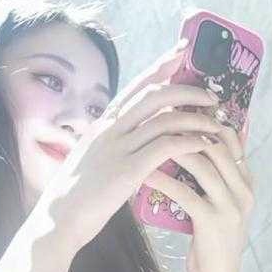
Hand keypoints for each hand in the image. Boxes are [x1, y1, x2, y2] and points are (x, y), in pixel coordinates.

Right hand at [37, 42, 225, 255]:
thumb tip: (137, 138)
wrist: (57, 221)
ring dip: (195, 118)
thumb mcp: (92, 159)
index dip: (160, 66)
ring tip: (214, 124)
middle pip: (154, 94)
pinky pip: (166, 146)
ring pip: (164, 118)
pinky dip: (189, 141)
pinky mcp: (127, 170)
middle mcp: (109, 130)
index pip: (136, 86)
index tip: (181, 51)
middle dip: (188, 90)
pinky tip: (203, 145)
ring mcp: (118, 148)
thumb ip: (113, 144)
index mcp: (102, 125)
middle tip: (211, 96)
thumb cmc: (75, 196)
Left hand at [155, 102, 255, 271]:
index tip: (182, 110)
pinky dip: (162, 180)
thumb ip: (215, 180)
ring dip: (173, 149)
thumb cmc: (214, 241)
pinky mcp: (212, 221)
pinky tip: (144, 175)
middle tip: (160, 119)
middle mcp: (244, 191)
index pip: (233, 140)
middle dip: (188, 129)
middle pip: (218, 146)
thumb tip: (198, 149)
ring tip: (150, 140)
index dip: (208, 121)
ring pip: (203, 164)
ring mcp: (230, 206)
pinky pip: (184, 192)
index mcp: (247, 184)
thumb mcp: (221, 206)